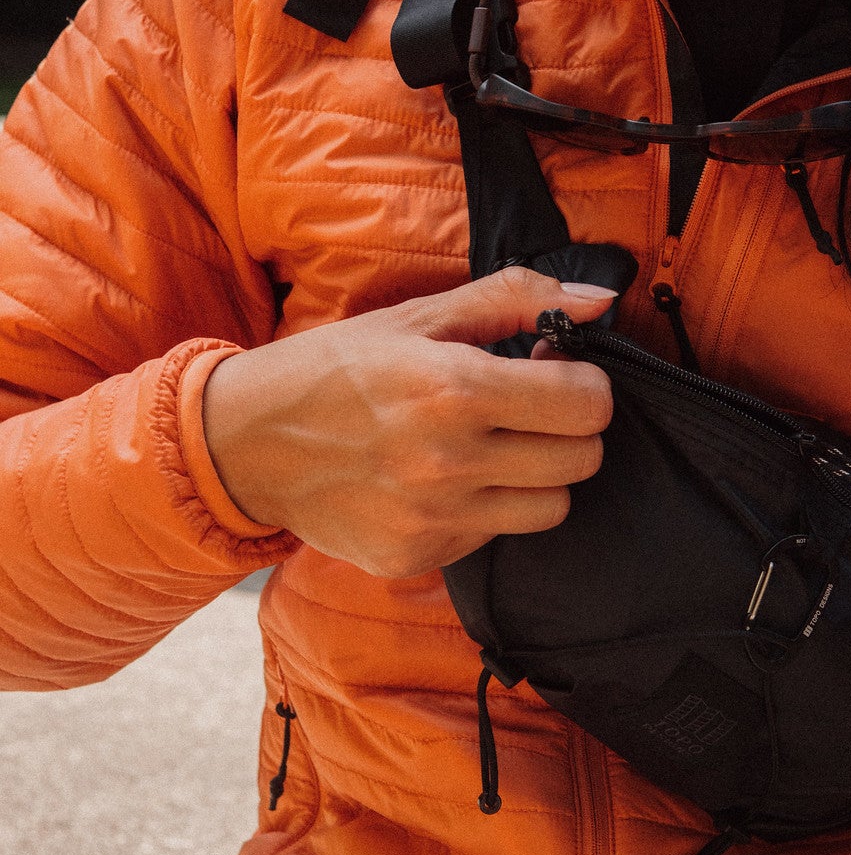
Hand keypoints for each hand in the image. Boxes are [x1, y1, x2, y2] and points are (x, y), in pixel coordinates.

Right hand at [201, 269, 614, 577]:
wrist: (244, 443)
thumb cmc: (336, 368)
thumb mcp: (418, 316)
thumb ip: (516, 298)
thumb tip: (602, 298)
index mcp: (455, 389)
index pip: (587, 404)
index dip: (585, 384)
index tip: (555, 372)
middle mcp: (448, 462)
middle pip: (581, 460)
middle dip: (569, 429)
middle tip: (530, 409)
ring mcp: (433, 518)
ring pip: (551, 508)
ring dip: (537, 475)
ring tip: (492, 447)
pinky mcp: (415, 556)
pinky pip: (494, 535)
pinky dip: (484, 508)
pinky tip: (442, 479)